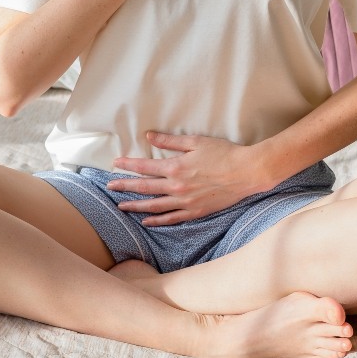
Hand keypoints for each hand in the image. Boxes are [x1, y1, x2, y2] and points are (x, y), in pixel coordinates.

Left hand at [108, 131, 271, 225]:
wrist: (247, 172)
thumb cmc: (224, 153)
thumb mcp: (196, 141)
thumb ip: (170, 141)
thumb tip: (149, 135)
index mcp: (176, 167)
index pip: (145, 166)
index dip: (128, 165)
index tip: (115, 164)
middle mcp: (177, 187)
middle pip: (145, 188)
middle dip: (125, 186)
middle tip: (109, 186)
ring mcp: (185, 202)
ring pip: (154, 206)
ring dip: (136, 206)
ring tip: (121, 206)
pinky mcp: (195, 212)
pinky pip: (171, 219)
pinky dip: (157, 221)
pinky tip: (146, 221)